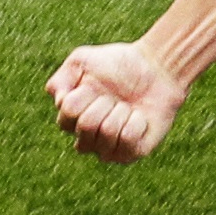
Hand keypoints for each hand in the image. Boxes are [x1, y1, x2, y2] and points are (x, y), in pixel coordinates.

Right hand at [46, 42, 186, 162]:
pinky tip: (141, 117)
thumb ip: (61, 78)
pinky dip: (137, 121)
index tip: (94, 84)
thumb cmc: (118, 65)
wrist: (156, 68)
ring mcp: (108, 149)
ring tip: (129, 106)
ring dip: (121, 111)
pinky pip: (128, 138)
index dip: (84, 95)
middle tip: (115, 97)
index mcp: (72, 119)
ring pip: (107, 132)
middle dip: (104, 103)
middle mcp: (87, 138)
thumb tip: (59, 101)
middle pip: (85, 125)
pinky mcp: (131, 153)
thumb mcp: (82, 60)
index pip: (68, 113)